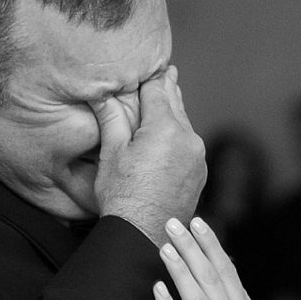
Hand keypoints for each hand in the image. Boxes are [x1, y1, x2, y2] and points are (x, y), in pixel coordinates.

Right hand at [96, 67, 206, 243]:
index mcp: (166, 128)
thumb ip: (111, 117)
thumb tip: (101, 92)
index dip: (151, 75)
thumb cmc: (124, 197)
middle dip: (168, 89)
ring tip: (168, 101)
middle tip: (168, 72)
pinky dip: (179, 137)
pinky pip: (189, 146)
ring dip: (174, 114)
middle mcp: (188, 139)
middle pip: (176, 104)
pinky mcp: (199, 174)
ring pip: (184, 125)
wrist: (144, 235)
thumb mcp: (112, 152)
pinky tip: (171, 137)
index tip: (153, 63)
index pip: (157, 89)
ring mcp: (197, 158)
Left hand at [154, 215, 285, 299]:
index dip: (213, 248)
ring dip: (181, 268)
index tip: (200, 225)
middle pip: (213, 279)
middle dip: (193, 247)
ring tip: (165, 245)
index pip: (230, 276)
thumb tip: (235, 299)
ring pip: (199, 298)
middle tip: (174, 221)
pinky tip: (158, 290)